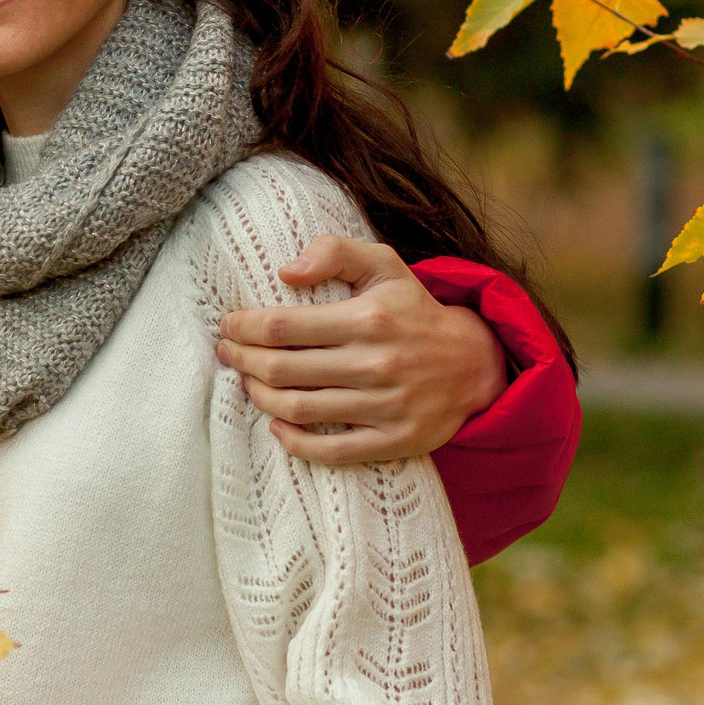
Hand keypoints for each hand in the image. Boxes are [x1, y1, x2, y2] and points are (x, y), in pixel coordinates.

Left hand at [216, 236, 507, 466]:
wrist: (475, 362)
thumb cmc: (414, 310)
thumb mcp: (384, 265)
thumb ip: (334, 252)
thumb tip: (285, 271)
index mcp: (368, 319)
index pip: (282, 326)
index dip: (243, 327)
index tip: (228, 326)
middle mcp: (376, 364)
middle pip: (282, 369)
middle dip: (242, 360)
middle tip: (228, 353)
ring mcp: (386, 407)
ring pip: (299, 409)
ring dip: (261, 397)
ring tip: (248, 382)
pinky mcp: (394, 441)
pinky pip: (332, 451)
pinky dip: (295, 443)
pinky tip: (277, 426)